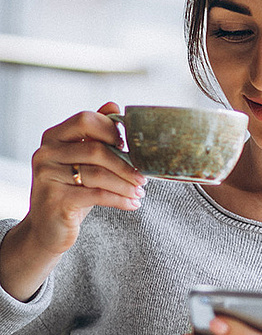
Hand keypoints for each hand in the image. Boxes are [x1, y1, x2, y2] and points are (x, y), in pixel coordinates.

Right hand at [26, 102, 145, 255]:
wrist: (47, 229)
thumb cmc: (70, 191)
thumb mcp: (81, 161)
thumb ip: (94, 135)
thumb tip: (113, 105)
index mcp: (53, 137)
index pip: (85, 120)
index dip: (110, 130)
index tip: (128, 146)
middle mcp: (45, 153)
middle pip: (95, 149)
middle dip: (125, 164)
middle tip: (143, 177)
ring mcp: (48, 176)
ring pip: (98, 174)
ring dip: (125, 184)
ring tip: (140, 192)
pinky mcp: (56, 200)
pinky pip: (97, 195)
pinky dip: (120, 199)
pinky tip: (132, 204)